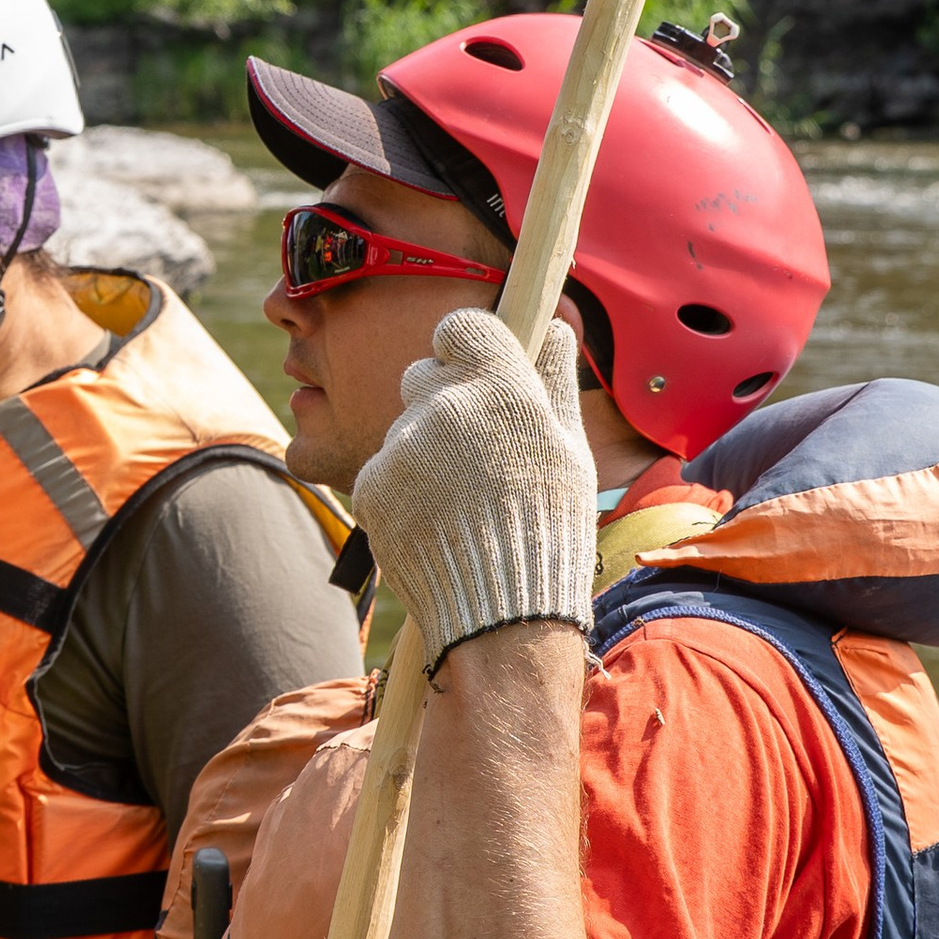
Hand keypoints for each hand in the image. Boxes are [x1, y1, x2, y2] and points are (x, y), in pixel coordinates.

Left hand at [352, 306, 596, 665]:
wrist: (501, 610)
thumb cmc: (549, 527)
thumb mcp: (569, 450)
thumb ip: (553, 381)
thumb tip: (554, 328)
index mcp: (498, 388)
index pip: (459, 327)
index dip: (465, 348)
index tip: (475, 370)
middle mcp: (443, 406)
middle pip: (422, 374)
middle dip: (441, 399)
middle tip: (472, 450)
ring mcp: (400, 446)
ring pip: (403, 428)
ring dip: (423, 451)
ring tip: (460, 501)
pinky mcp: (370, 485)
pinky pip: (383, 469)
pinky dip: (401, 489)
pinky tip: (434, 522)